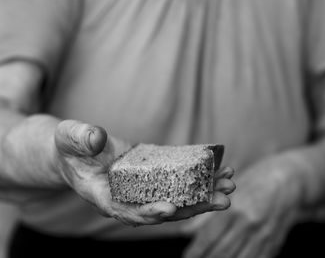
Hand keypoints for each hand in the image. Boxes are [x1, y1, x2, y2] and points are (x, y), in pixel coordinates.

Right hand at [54, 120, 235, 225]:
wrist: (78, 153)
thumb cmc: (70, 148)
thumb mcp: (69, 138)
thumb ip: (80, 138)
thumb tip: (97, 138)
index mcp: (105, 197)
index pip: (127, 211)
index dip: (148, 212)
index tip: (171, 209)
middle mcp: (128, 199)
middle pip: (163, 210)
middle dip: (194, 206)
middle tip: (223, 200)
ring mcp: (143, 190)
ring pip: (176, 198)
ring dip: (204, 194)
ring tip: (229, 183)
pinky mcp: (153, 177)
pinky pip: (178, 181)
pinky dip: (198, 177)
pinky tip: (219, 169)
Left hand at [184, 157, 303, 257]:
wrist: (290, 180)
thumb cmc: (256, 183)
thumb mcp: (230, 193)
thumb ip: (210, 214)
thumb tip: (186, 232)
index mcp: (235, 209)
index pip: (209, 237)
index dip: (196, 251)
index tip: (187, 257)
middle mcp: (249, 224)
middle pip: (222, 252)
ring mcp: (264, 236)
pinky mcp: (274, 243)